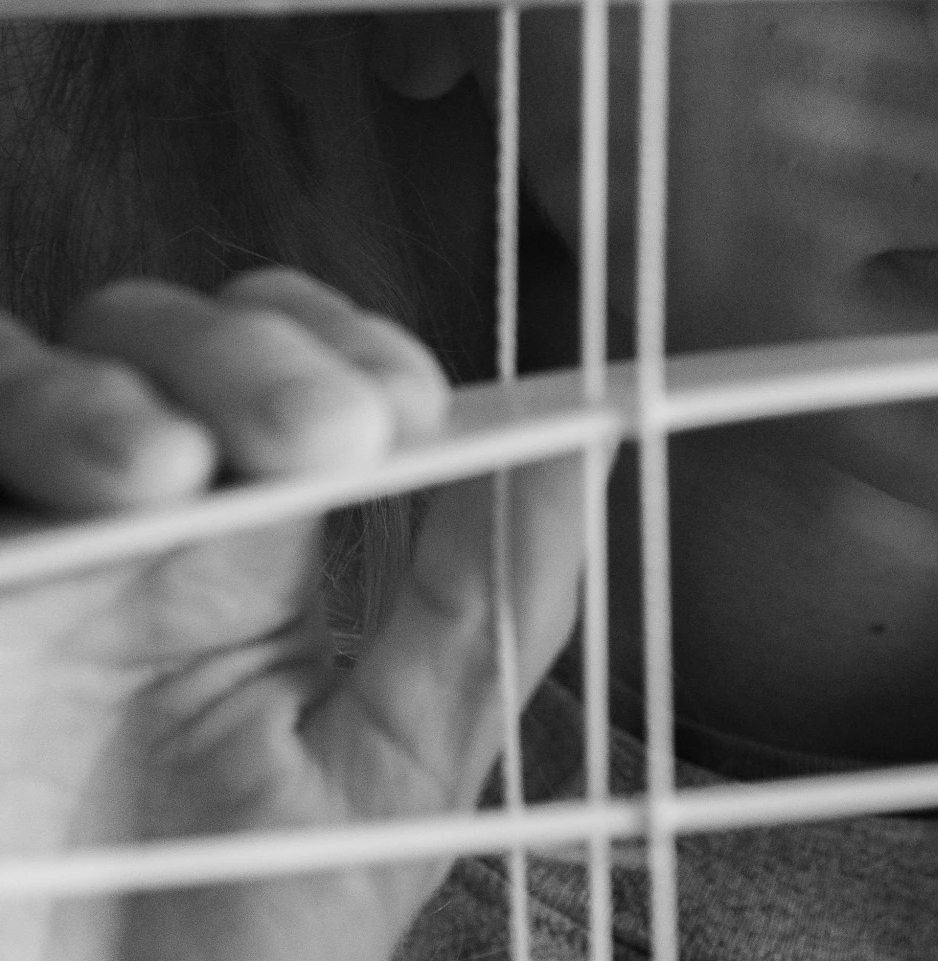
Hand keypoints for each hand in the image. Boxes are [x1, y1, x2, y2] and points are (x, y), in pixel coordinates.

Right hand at [0, 269, 585, 960]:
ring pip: (58, 357)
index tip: (413, 408)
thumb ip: (485, 609)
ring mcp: (25, 542)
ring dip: (133, 380)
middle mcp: (126, 526)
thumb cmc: (224, 958)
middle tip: (332, 440)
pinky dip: (32, 412)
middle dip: (266, 355)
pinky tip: (107, 487)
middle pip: (189, 336)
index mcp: (247, 557)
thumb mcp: (386, 786)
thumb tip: (583, 441)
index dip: (352, 350)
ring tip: (176, 476)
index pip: (302, 368)